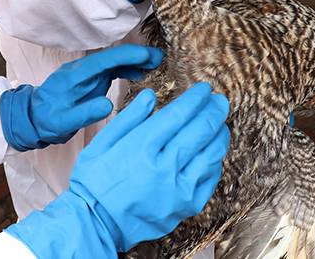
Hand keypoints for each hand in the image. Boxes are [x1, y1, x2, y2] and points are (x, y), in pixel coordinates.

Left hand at [0, 44, 163, 151]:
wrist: (32, 119)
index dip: (125, 56)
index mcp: (75, 76)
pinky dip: (127, 69)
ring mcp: (87, 74)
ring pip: (114, 62)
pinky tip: (141, 74)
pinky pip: (112, 70)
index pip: (103, 60)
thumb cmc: (46, 121)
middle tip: (160, 58)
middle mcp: (82, 70)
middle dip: (136, 55)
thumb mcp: (63, 122)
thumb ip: (84, 113)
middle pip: (112, 57)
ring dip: (134, 61)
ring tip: (157, 64)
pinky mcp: (91, 80)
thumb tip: (108, 105)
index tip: (146, 55)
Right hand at [6, 83, 230, 257]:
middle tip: (219, 100)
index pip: (179, 114)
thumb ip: (128, 118)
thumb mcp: (101, 143)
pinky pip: (210, 178)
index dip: (195, 98)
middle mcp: (165, 167)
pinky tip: (212, 152)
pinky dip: (215, 161)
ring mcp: (179, 188)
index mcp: (142, 147)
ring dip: (219, 133)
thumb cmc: (94, 182)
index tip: (204, 89)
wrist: (96, 225)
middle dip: (214, 110)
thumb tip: (150, 96)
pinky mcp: (187, 206)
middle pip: (201, 130)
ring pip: (212, 153)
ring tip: (220, 123)